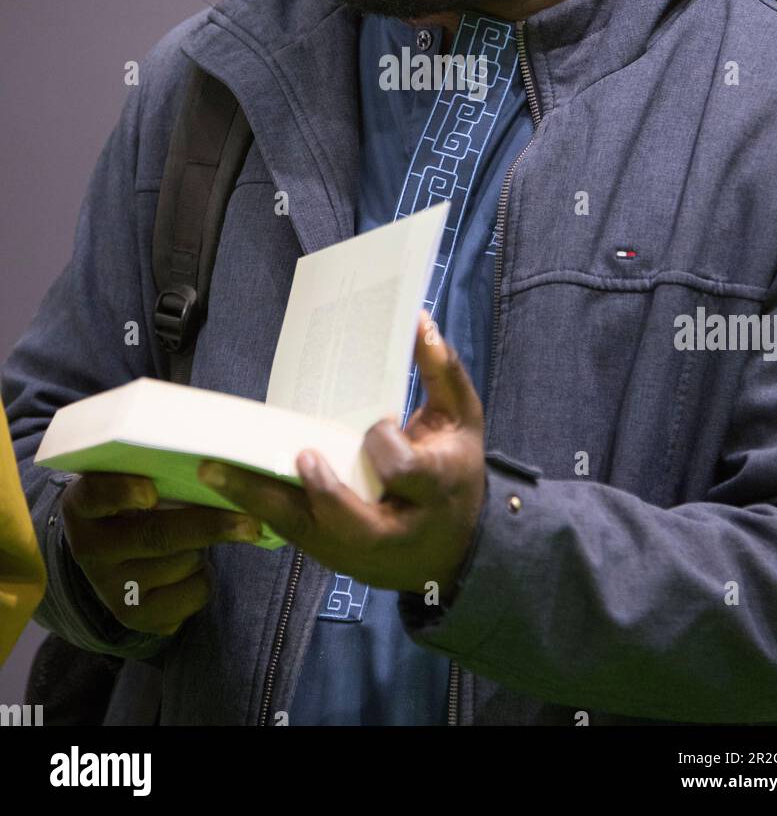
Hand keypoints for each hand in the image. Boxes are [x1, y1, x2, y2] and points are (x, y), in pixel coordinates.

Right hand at [61, 473, 262, 635]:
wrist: (114, 555)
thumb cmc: (135, 503)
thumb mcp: (133, 480)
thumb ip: (159, 472)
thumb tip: (221, 467)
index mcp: (83, 505)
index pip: (95, 495)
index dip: (123, 493)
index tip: (152, 492)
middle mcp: (89, 550)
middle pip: (154, 536)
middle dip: (208, 526)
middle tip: (250, 520)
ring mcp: (109, 590)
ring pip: (181, 564)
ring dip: (206, 549)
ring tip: (201, 537)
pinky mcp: (134, 618)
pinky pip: (191, 595)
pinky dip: (204, 579)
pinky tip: (193, 568)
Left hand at [197, 312, 486, 599]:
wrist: (450, 552)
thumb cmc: (453, 472)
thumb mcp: (460, 420)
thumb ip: (442, 370)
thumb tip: (417, 319)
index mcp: (434, 490)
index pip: (408, 473)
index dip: (388, 450)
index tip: (378, 426)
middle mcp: (394, 529)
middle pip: (354, 522)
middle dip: (326, 493)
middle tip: (302, 457)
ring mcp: (358, 551)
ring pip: (307, 533)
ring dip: (260, 501)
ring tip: (216, 469)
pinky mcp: (332, 557)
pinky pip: (288, 533)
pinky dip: (256, 507)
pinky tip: (222, 481)